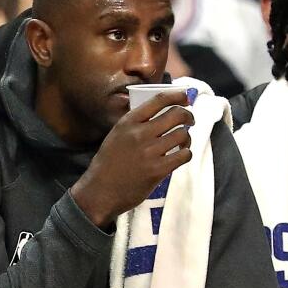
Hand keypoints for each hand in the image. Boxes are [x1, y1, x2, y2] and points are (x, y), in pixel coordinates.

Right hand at [71, 90, 193, 228]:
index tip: (186, 98)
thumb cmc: (107, 164)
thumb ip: (135, 125)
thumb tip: (161, 114)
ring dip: (186, 137)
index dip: (178, 95)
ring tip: (182, 142)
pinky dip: (186, 154)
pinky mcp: (158, 170)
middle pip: (176, 115)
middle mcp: (139, 134)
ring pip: (182, 135)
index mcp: (127, 123)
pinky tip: (179, 156)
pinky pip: (184, 155)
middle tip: (188, 121)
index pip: (158, 100)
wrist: (99, 191)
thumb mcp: (115, 136)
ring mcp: (149, 152)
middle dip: (188, 116)